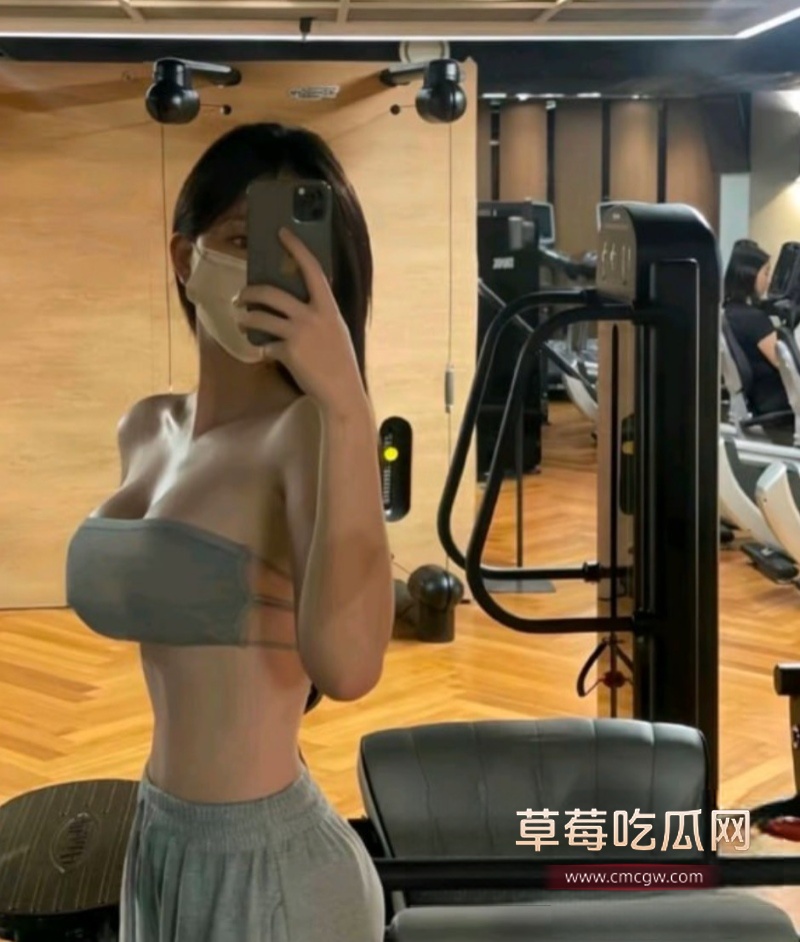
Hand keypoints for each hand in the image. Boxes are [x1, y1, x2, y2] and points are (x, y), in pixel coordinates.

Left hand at [233, 229, 363, 409]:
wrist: (341, 391)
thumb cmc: (339, 362)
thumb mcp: (335, 331)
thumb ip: (319, 316)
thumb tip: (295, 306)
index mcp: (328, 307)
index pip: (312, 269)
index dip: (296, 248)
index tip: (281, 232)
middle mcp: (312, 316)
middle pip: (271, 293)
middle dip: (250, 292)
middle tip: (241, 296)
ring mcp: (299, 334)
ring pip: (260, 317)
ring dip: (245, 317)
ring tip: (240, 319)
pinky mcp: (288, 352)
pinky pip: (265, 345)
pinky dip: (261, 348)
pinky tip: (261, 351)